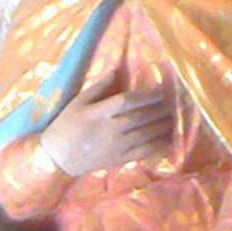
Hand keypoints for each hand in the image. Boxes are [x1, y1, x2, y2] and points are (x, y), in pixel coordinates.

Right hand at [38, 87, 174, 177]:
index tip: (160, 90)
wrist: (58, 158)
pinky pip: (141, 152)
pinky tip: (167, 139)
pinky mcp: (118, 160)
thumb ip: (97, 87)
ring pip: (144, 135)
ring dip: (162, 126)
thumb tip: (115, 70)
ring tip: (173, 117)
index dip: (146, 96)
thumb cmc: (65, 126)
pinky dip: (156, 146)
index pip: (127, 101)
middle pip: (140, 117)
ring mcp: (115, 146)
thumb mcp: (76, 103)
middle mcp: (110, 129)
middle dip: (159, 109)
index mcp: (98, 113)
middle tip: (174, 102)